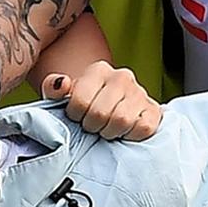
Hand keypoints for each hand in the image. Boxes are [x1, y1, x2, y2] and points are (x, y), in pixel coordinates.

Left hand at [42, 63, 162, 141]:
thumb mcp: (62, 96)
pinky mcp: (154, 111)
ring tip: (106, 129)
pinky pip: (142, 128)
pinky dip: (130, 136)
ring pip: (121, 121)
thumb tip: (62, 84)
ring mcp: (140, 93)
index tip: (77, 117)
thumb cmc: (84, 105)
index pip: (80, 102)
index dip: (75, 116)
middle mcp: (122, 76)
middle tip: (92, 126)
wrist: (111, 110)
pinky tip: (124, 132)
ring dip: (110, 132)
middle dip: (92, 126)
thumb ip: (53, 87)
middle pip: (100, 114)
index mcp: (98, 70)